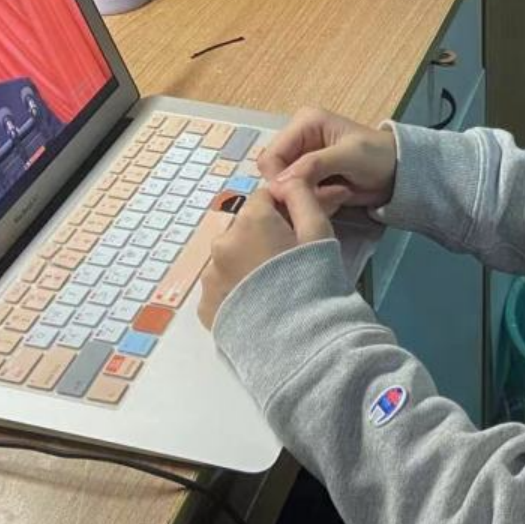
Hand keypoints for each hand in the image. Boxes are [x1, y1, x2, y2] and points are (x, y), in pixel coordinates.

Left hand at [198, 180, 332, 328]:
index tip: (296, 233)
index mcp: (250, 221)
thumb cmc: (314, 283)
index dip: (283, 212)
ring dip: (246, 265)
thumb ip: (302, 196)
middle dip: (262, 239)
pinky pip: (221, 288)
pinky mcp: (206, 307)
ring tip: (272, 290)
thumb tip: (287, 179)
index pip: (264, 199)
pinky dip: (235, 291)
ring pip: (230, 258)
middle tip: (287, 264)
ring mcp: (210, 278)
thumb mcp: (318, 232)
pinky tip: (257, 305)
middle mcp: (222, 244)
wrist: (301, 344)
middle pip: (244, 229)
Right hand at [259, 106, 397, 216]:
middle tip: (330, 196)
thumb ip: (314, 165)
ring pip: (286, 191)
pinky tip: (339, 198)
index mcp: (304, 124)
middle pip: (276, 176)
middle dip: (300, 190)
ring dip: (312, 198)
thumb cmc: (377, 155)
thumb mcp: (349, 155)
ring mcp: (302, 162)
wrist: (399, 173)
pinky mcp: (310, 180)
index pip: (271, 157)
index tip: (300, 196)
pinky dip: (317, 203)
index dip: (279, 180)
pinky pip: (299, 198)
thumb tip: (280, 182)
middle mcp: (298, 140)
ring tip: (339, 195)